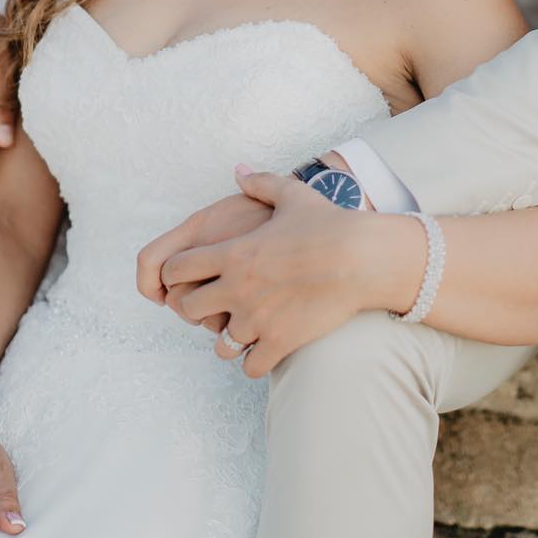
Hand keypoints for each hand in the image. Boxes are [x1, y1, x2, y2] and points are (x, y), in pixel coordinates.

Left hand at [160, 166, 367, 377]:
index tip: (189, 276)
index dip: (176, 273)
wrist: (362, 258)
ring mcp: (258, 319)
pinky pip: (250, 366)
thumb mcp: (291, 195)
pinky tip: (267, 346)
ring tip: (244, 328)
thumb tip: (239, 171)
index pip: (175, 269)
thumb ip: (259, 183)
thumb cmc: (328, 224)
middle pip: (188, 308)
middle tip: (213, 304)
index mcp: (233, 253)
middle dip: (195, 307)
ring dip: (228, 337)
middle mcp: (237, 288)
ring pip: (220, 344)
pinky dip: (255, 360)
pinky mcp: (280, 342)